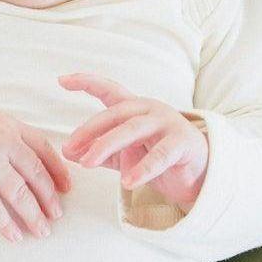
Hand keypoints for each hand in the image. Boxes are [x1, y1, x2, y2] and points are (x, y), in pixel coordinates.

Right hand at [0, 107, 71, 243]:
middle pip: (36, 175)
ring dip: (34, 216)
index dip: (58, 171)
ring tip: (42, 230)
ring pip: (19, 194)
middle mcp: (0, 143)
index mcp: (10, 127)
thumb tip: (48, 168)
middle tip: (57, 215)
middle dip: (49, 198)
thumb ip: (16, 139)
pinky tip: (16, 236)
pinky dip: (7, 226)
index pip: (43, 150)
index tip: (67, 189)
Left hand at [58, 73, 207, 210]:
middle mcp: (151, 110)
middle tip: (69, 148)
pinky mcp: (182, 143)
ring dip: (107, 145)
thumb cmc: (160, 159)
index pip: (109, 90)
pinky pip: (160, 155)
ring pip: (132, 130)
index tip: (62, 80)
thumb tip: (69, 153)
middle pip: (115, 114)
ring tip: (88, 163)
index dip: (87, 82)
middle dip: (89, 130)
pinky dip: (143, 168)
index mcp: (135, 109)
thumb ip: (101, 153)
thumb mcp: (126, 155)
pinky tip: (128, 181)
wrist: (199, 173)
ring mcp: (168, 124)